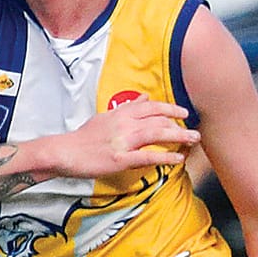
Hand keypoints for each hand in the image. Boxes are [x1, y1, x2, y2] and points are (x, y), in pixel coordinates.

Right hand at [54, 99, 198, 177]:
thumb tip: (144, 97)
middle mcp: (124, 124)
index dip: (171, 109)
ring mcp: (122, 142)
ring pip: (157, 134)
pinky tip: (177, 159)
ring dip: (179, 137)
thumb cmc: (83, 137)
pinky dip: (165, 157)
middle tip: (194, 132)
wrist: (64, 152)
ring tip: (193, 141)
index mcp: (121, 113)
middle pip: (159, 120)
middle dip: (180, 125)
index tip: (183, 113)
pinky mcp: (119, 159)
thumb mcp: (105, 116)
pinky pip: (147, 156)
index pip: (152, 106)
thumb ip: (127, 107)